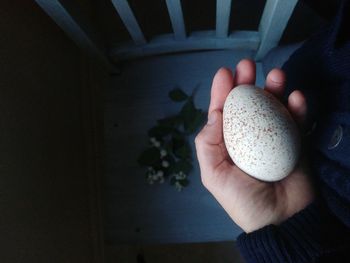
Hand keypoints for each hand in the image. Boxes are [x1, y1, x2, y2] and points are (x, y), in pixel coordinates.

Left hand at [195, 59, 314, 232]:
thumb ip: (207, 144)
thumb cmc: (242, 199)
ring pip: (272, 106)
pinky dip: (297, 107)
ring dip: (274, 88)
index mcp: (227, 143)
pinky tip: (296, 97)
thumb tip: (214, 113)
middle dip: (247, 83)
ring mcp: (272, 138)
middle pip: (247, 104)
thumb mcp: (214, 175)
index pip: (223, 113)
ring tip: (276, 76)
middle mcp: (248, 136)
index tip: (224, 73)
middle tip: (248, 66)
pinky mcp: (295, 141)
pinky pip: (296, 120)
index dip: (222, 92)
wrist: (279, 220)